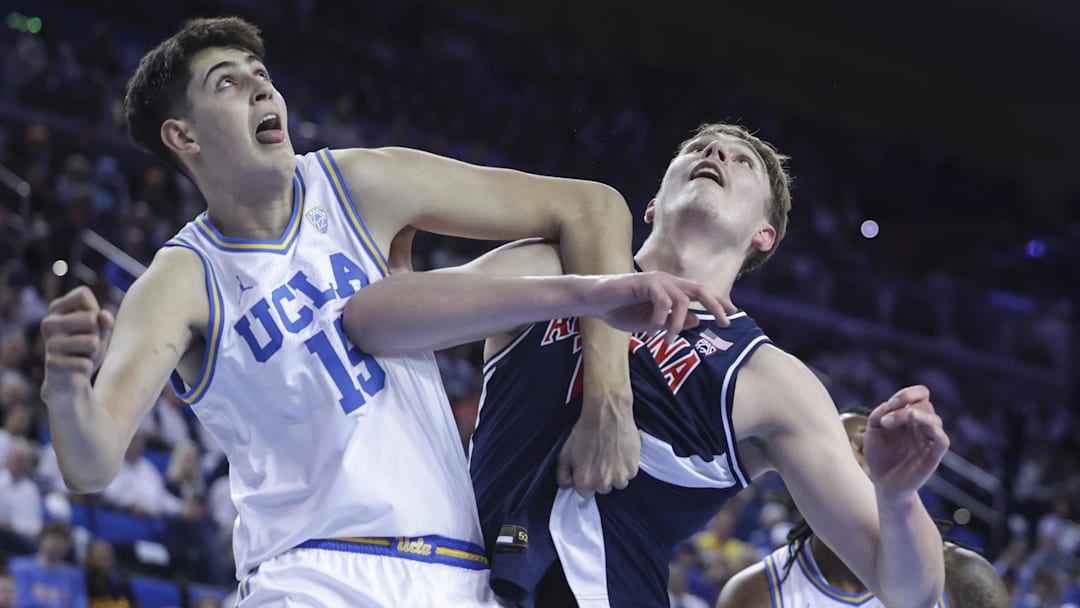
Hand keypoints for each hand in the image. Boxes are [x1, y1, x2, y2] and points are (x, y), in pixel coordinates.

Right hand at [41, 286, 114, 403]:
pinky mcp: (51, 363)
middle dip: (98, 334)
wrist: (71, 380)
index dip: (95, 310)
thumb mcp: (101, 332)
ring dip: (95, 352)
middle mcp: (49, 323)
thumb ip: (105, 321)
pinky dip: (87, 367)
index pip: (83, 294)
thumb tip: (103, 315)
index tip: (90, 324)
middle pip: (91, 317)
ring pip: (92, 342)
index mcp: (57, 309)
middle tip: (88, 344)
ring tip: (83, 356)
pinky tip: (77, 369)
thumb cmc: (86, 349)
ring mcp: (49, 343)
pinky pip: (86, 363)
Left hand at [557, 389, 640, 498]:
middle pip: (603, 489)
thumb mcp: (565, 452)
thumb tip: (567, 485)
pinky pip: (630, 474)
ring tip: (613, 455)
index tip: (590, 469)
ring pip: (618, 483)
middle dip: (601, 477)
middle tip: (601, 459)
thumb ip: (562, 473)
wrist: (606, 413)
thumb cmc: (585, 431)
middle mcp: (602, 484)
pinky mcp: (632, 469)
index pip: (586, 493)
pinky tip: (622, 451)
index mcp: (584, 481)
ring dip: (616, 473)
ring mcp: (619, 477)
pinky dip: (627, 465)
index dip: (587, 480)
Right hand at [588, 271, 735, 340]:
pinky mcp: (644, 283)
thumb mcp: (651, 323)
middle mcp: (667, 281)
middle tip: (726, 323)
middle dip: (716, 305)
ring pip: (682, 301)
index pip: (700, 292)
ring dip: (678, 324)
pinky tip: (651, 328)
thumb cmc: (620, 310)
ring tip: (669, 341)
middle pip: (700, 290)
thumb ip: (674, 322)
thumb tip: (698, 321)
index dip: (718, 301)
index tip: (733, 314)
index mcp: (670, 289)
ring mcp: (656, 280)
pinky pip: (663, 302)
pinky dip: (660, 319)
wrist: (594, 301)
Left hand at [864, 385, 949, 500]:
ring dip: (914, 416)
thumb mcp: (873, 431)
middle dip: (902, 408)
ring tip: (891, 422)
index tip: (891, 404)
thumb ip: (879, 413)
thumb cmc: (879, 456)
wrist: (883, 484)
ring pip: (934, 419)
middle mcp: (922, 426)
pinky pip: (943, 440)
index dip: (908, 394)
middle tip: (885, 422)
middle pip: (924, 404)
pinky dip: (936, 430)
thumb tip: (890, 405)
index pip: (921, 394)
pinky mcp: (933, 456)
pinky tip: (923, 425)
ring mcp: (929, 440)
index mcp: (910, 417)